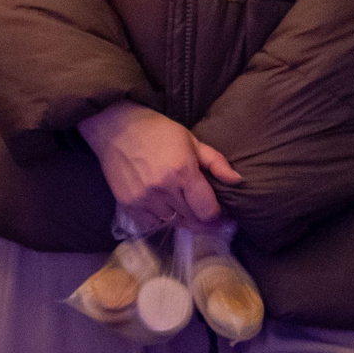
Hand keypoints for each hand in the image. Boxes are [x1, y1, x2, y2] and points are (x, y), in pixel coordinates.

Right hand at [78, 102, 239, 229]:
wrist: (116, 127)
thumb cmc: (158, 131)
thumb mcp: (191, 140)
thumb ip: (216, 162)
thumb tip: (237, 181)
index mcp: (183, 172)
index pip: (208, 211)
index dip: (216, 214)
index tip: (219, 211)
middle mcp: (164, 189)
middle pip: (192, 220)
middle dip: (201, 217)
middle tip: (202, 210)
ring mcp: (144, 199)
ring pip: (173, 224)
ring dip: (181, 218)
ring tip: (181, 205)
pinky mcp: (128, 205)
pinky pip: (152, 225)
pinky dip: (160, 220)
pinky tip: (162, 207)